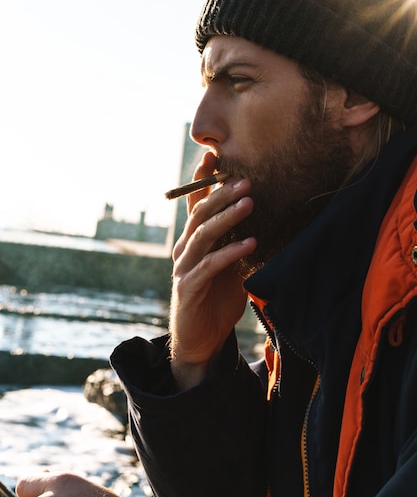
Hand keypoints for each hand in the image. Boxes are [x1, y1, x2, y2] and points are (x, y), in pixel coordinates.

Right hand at [170, 152, 255, 388]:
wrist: (201, 340)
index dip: (202, 180)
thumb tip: (264, 220)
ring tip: (249, 203)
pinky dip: (230, 253)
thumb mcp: (230, 267)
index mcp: (193, 241)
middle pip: (200, 214)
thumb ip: (237, 244)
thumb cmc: (216, 300)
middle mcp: (185, 249)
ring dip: (227, 217)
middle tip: (247, 180)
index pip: (196, 205)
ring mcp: (184, 268)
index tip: (213, 155)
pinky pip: (210, 265)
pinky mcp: (189, 287)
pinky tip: (250, 243)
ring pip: (204, 235)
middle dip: (221, 194)